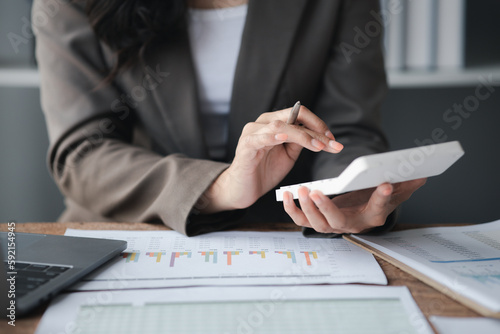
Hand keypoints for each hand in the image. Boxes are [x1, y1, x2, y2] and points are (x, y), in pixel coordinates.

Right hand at [201, 105, 343, 212]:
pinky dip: (272, 136)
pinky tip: (283, 138)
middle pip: (293, 116)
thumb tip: (321, 136)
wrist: (243, 189)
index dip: (319, 125)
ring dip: (302, 135)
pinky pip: (259, 137)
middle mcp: (263, 122)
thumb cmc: (264, 170)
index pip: (300, 114)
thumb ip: (300, 142)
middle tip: (331, 143)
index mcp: (275, 122)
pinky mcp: (245, 145)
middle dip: (316, 130)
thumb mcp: (289, 154)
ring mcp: (253, 132)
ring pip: (280, 126)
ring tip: (317, 146)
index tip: (333, 140)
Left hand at [283, 178, 426, 233]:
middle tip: (317, 193)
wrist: (364, 209)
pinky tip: (287, 195)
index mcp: (373, 216)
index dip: (382, 199)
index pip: (379, 209)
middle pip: (337, 221)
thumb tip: (421, 175)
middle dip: (326, 208)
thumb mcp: (394, 190)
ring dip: (307, 209)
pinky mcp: (319, 220)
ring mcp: (333, 225)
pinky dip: (292, 210)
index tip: (385, 185)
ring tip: (301, 191)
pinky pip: (302, 220)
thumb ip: (406, 184)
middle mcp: (352, 224)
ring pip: (317, 224)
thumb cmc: (377, 198)